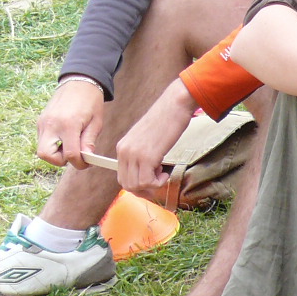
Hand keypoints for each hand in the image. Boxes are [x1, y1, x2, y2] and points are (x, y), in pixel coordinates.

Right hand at [36, 77, 105, 167]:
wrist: (78, 82)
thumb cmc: (90, 102)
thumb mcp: (96, 122)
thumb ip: (89, 141)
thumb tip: (85, 158)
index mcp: (68, 124)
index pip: (69, 154)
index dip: (79, 163)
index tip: (86, 162)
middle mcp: (51, 124)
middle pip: (45, 155)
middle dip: (60, 161)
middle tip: (74, 154)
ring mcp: (43, 123)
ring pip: (42, 150)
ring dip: (56, 153)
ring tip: (71, 144)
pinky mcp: (40, 122)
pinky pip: (42, 140)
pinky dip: (53, 145)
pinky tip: (65, 138)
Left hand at [115, 79, 197, 197]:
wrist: (174, 106)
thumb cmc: (166, 120)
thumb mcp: (146, 138)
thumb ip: (142, 153)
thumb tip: (148, 170)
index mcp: (123, 147)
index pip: (122, 176)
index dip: (136, 185)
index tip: (150, 183)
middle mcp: (125, 151)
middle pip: (126, 184)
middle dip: (143, 189)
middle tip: (158, 181)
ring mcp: (134, 154)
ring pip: (135, 185)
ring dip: (151, 185)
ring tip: (162, 173)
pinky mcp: (147, 157)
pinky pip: (147, 181)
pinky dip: (158, 182)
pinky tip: (165, 172)